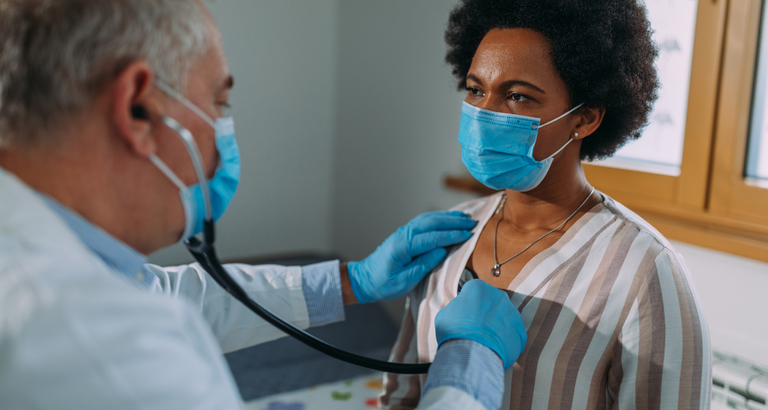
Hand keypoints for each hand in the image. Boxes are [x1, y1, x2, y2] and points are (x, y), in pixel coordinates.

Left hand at [347, 211, 476, 303]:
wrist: (364, 279)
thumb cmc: (383, 284)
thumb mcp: (404, 281)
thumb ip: (423, 264)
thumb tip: (442, 251)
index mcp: (402, 246)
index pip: (432, 237)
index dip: (451, 235)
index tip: (468, 234)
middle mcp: (403, 234)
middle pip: (432, 222)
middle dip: (454, 222)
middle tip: (473, 223)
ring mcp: (404, 232)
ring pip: (429, 219)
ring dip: (448, 217)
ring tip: (466, 218)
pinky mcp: (406, 234)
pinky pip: (425, 221)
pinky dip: (439, 218)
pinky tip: (449, 218)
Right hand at [434, 280, 526, 368]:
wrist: (471, 353)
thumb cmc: (455, 332)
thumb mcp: (445, 314)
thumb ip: (456, 309)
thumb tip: (459, 313)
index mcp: (478, 287)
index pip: (473, 292)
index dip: (468, 304)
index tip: (464, 315)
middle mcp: (498, 295)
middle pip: (491, 303)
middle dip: (485, 314)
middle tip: (475, 328)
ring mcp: (511, 312)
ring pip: (504, 317)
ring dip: (496, 326)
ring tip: (485, 341)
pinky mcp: (520, 330)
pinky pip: (513, 333)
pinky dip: (506, 340)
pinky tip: (496, 348)